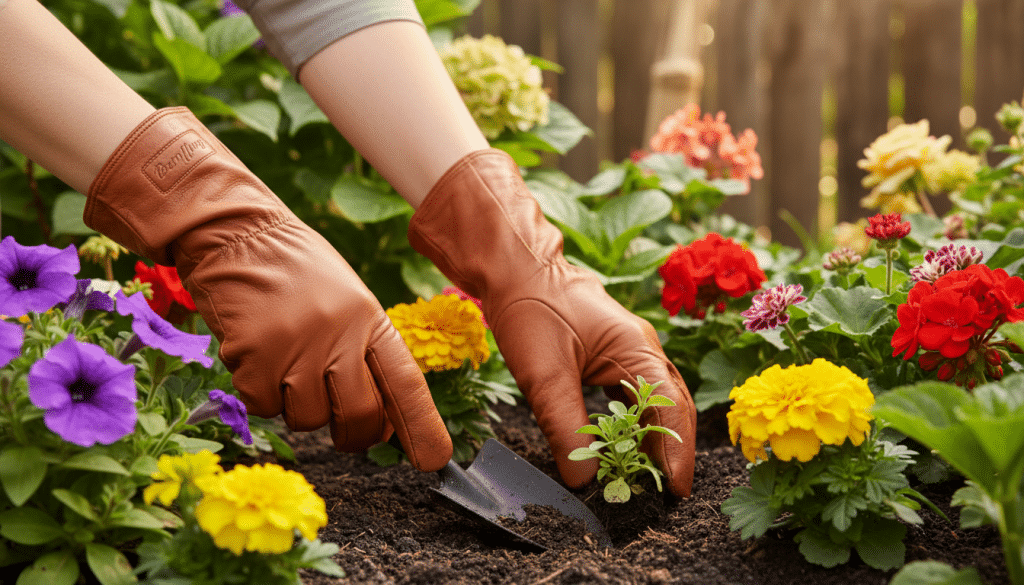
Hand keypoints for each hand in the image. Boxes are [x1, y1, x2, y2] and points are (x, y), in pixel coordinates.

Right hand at [85, 107, 450, 470]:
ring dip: (295, 404)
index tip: (434, 459)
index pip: (404, 381)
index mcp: (369, 319)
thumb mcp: (346, 302)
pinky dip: (258, 393)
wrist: (236, 235)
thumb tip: (383, 420)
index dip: (421, 425)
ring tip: (286, 361)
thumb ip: (364, 353)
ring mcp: (296, 345)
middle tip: (342, 430)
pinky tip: (256, 355)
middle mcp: (339, 334)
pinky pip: (263, 406)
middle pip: (359, 414)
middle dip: (352, 433)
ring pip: (307, 418)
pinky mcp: (253, 355)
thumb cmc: (296, 274)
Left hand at [408, 149, 695, 494]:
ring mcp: (631, 350)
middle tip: (669, 496)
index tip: (674, 491)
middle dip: (674, 451)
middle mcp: (643, 349)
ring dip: (655, 439)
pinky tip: (624, 446)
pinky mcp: (613, 355)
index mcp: (637, 348)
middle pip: (673, 407)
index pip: (670, 408)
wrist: (514, 268)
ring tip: (652, 479)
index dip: (675, 453)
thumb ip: (565, 427)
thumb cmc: (530, 310)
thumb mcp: (544, 374)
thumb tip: (583, 481)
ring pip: (655, 402)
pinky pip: (634, 395)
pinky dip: (634, 424)